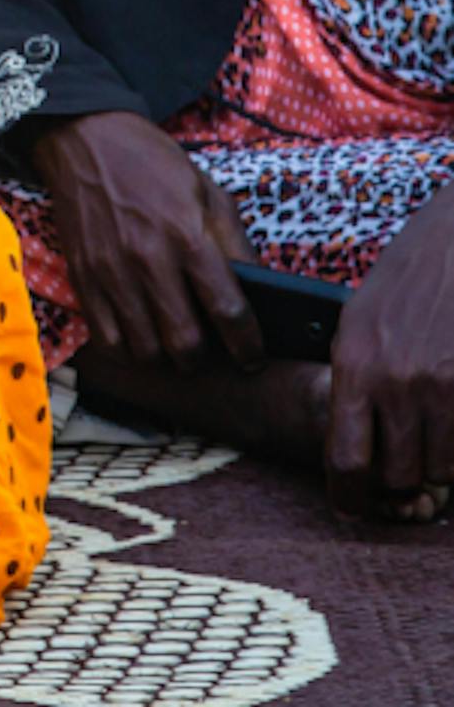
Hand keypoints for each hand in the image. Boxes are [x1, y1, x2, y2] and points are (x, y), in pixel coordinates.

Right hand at [36, 109, 259, 372]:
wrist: (86, 140)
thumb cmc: (153, 165)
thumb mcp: (209, 194)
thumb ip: (234, 246)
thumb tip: (255, 293)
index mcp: (189, 236)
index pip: (228, 311)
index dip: (248, 345)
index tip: (253, 356)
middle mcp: (149, 259)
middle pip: (185, 343)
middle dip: (206, 361)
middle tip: (214, 355)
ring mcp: (110, 271)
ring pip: (144, 349)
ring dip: (166, 359)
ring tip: (176, 348)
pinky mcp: (82, 276)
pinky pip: (105, 337)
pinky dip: (128, 350)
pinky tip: (140, 339)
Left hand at [327, 190, 453, 515]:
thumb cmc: (407, 279)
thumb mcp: (358, 322)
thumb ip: (354, 379)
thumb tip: (352, 437)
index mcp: (354, 366)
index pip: (345, 456)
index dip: (349, 494)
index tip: (350, 509)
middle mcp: (397, 382)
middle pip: (397, 473)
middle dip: (398, 481)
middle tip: (402, 469)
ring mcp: (444, 387)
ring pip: (440, 466)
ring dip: (435, 463)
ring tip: (430, 438)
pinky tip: (452, 423)